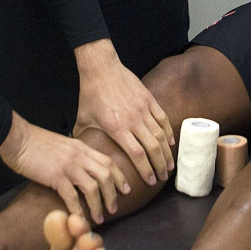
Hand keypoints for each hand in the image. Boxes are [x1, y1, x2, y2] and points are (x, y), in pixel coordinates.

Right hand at [0, 113, 128, 224]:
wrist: (17, 138)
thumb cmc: (35, 143)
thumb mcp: (62, 145)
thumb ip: (74, 155)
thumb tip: (82, 169)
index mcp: (82, 147)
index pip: (109, 161)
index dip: (120, 177)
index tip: (126, 189)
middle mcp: (79, 155)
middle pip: (106, 174)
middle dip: (113, 194)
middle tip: (115, 208)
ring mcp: (69, 165)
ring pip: (94, 187)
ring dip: (99, 205)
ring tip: (100, 218)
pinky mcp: (56, 175)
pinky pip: (72, 196)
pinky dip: (78, 209)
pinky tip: (79, 219)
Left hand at [74, 40, 174, 185]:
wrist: (101, 68)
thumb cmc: (91, 94)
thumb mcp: (83, 119)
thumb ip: (83, 138)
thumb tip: (80, 155)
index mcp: (116, 128)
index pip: (136, 154)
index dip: (145, 169)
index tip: (150, 181)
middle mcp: (132, 120)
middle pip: (152, 148)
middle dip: (160, 165)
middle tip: (163, 177)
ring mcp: (143, 108)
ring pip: (160, 135)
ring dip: (167, 152)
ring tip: (170, 165)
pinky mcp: (148, 99)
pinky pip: (162, 118)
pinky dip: (168, 132)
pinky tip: (170, 143)